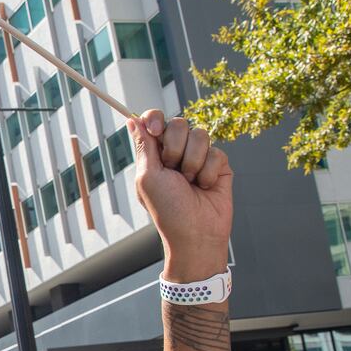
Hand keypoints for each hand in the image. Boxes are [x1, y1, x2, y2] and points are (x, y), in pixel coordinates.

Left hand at [130, 111, 232, 281]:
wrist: (196, 232)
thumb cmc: (167, 209)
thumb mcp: (148, 177)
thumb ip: (144, 147)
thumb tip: (132, 121)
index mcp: (154, 155)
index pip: (154, 121)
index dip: (155, 118)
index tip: (156, 129)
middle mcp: (176, 152)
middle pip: (178, 123)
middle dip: (175, 146)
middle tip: (173, 170)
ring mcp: (198, 156)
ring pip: (200, 134)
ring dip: (192, 162)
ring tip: (189, 182)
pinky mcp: (218, 164)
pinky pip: (216, 151)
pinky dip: (208, 171)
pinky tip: (204, 187)